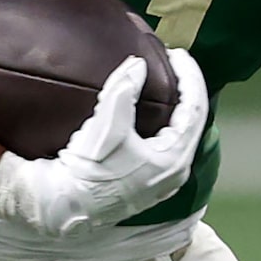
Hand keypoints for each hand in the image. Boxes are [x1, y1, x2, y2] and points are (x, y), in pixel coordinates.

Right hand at [0, 52, 207, 238]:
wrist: (64, 206)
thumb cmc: (89, 170)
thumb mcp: (108, 124)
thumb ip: (125, 89)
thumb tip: (138, 64)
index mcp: (174, 158)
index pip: (195, 109)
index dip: (189, 77)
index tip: (177, 54)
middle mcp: (174, 173)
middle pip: (191, 122)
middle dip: (184, 90)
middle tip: (172, 64)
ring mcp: (162, 182)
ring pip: (178, 135)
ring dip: (174, 108)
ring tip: (163, 84)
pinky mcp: (147, 186)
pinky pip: (166, 147)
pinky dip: (164, 125)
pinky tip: (151, 114)